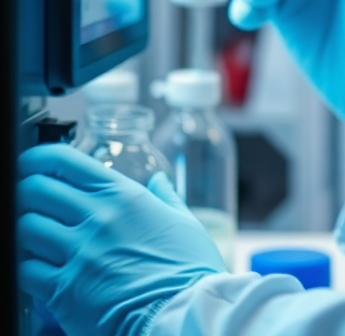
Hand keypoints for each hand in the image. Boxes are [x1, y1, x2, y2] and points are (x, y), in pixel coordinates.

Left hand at [18, 144, 225, 335]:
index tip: (31, 164)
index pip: (65, 162)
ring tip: (30, 238)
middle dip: (23, 191)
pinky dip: (24, 268)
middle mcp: (97, 218)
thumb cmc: (190, 270)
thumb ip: (166, 197)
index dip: (38, 158)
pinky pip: (25, 271)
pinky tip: (36, 270)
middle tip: (25, 201)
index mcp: (124, 195)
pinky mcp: (64, 292)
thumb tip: (159, 180)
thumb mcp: (185, 223)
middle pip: (35, 189)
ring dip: (22, 231)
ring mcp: (79, 253)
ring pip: (24, 228)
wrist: (184, 316)